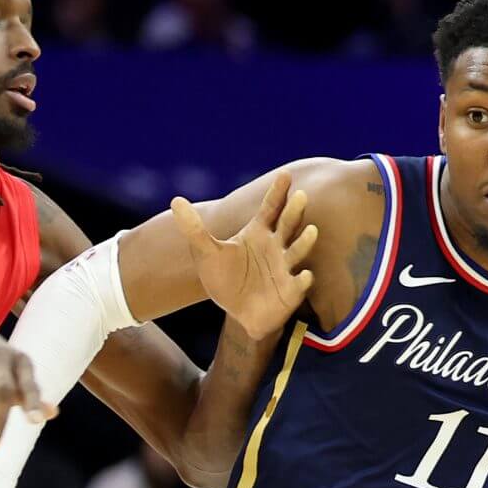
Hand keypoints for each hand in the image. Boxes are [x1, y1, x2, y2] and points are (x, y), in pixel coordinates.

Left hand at [171, 171, 318, 336]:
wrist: (237, 313)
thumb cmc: (224, 279)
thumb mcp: (205, 253)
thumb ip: (194, 228)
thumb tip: (176, 200)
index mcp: (259, 232)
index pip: (270, 208)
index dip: (277, 192)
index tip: (285, 175)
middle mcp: (277, 246)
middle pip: (287, 225)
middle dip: (294, 211)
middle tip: (301, 195)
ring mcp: (286, 268)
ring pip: (298, 252)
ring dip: (305, 242)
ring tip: (312, 230)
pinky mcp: (291, 292)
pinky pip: (299, 284)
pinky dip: (303, 280)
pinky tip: (306, 275)